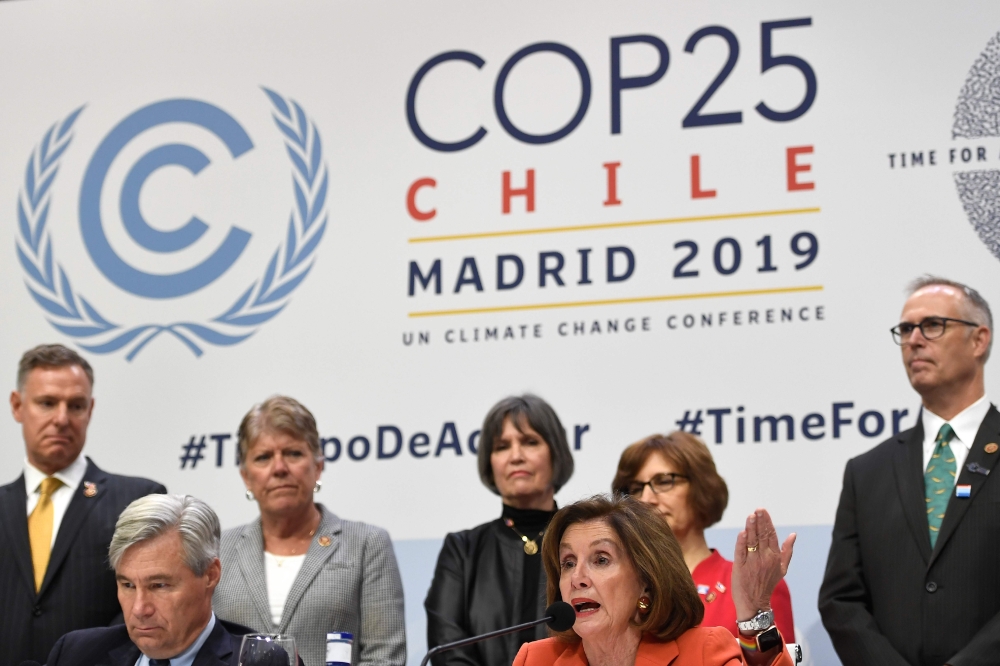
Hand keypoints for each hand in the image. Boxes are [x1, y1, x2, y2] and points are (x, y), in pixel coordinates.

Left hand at [731, 508, 794, 622]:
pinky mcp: (740, 566)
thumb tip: (794, 534)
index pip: (771, 535)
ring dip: (751, 528)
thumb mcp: (782, 568)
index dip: (767, 522)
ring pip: (752, 541)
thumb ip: (787, 551)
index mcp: (774, 557)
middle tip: (758, 509)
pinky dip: (742, 542)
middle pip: (762, 536)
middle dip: (760, 522)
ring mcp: (752, 562)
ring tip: (750, 516)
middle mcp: (764, 558)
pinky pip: (741, 552)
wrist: (755, 603)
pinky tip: (743, 533)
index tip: (763, 511)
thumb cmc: (767, 583)